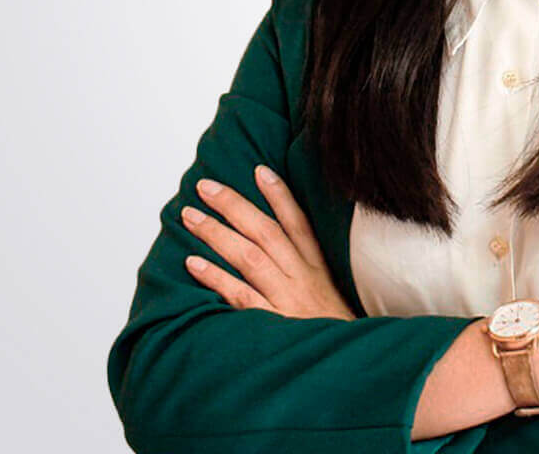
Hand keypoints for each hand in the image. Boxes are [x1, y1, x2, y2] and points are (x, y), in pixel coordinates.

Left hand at [180, 163, 356, 320]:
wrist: (347, 368)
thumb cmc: (331, 331)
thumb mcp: (328, 293)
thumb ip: (305, 269)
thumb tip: (278, 243)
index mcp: (316, 267)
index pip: (297, 222)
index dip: (279, 195)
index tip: (259, 170)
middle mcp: (301, 277)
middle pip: (266, 231)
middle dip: (234, 205)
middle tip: (206, 187)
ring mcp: (286, 299)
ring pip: (249, 257)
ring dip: (217, 233)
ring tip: (191, 216)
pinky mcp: (272, 322)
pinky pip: (240, 295)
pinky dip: (216, 278)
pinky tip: (193, 264)